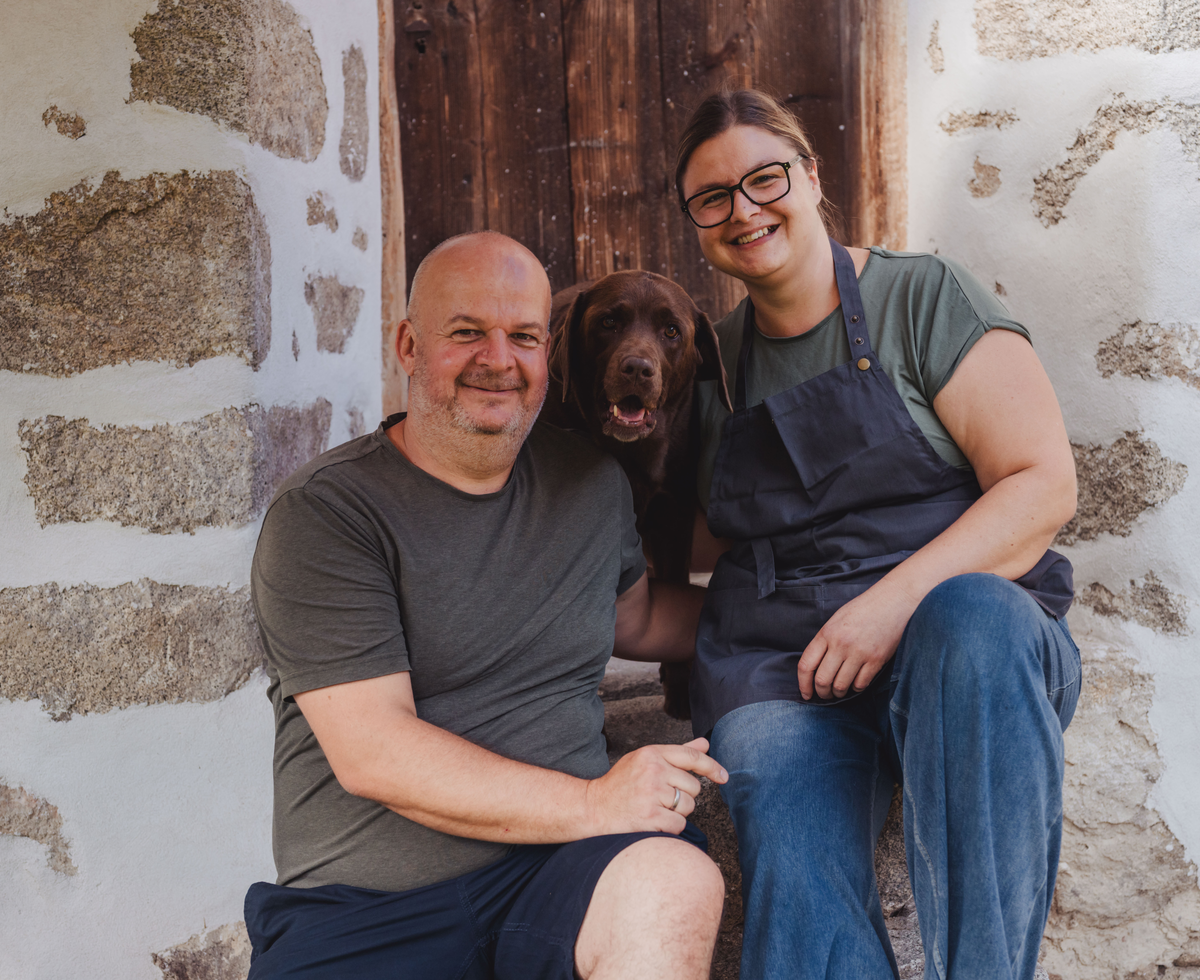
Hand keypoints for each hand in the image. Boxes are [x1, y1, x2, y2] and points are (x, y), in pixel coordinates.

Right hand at [584, 738, 727, 834]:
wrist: (593, 808)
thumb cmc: (620, 785)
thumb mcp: (644, 761)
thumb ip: (676, 754)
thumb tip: (704, 744)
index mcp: (651, 753)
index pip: (691, 756)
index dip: (712, 767)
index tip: (724, 776)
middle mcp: (653, 770)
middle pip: (693, 786)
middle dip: (683, 796)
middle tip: (661, 798)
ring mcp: (652, 793)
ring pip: (688, 806)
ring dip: (678, 813)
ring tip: (656, 809)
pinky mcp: (651, 817)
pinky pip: (679, 824)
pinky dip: (671, 827)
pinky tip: (653, 822)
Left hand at [798, 577, 918, 699]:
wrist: (892, 601)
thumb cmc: (863, 609)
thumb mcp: (836, 621)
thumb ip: (825, 642)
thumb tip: (815, 668)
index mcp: (827, 633)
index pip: (806, 665)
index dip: (803, 684)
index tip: (806, 693)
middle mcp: (841, 644)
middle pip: (822, 680)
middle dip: (822, 692)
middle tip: (824, 694)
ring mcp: (859, 653)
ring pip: (841, 686)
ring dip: (839, 693)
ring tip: (840, 691)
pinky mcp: (877, 660)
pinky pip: (860, 684)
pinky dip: (856, 688)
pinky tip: (855, 683)